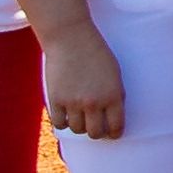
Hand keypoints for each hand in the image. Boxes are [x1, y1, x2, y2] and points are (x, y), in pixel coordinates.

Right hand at [37, 20, 126, 139]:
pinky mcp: (56, 99)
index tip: (112, 133)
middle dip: (97, 132)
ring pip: (77, 130)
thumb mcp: (114, 72)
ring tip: (80, 117)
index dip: (114, 133)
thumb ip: (114, 95)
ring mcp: (73, 102)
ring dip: (79, 125)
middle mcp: (94, 102)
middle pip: (95, 133)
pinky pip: (59, 123)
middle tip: (95, 127)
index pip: (116, 126)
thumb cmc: (96, 52)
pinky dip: (63, 121)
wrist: (71, 38)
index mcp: (113, 95)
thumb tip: (112, 117)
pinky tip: (66, 114)